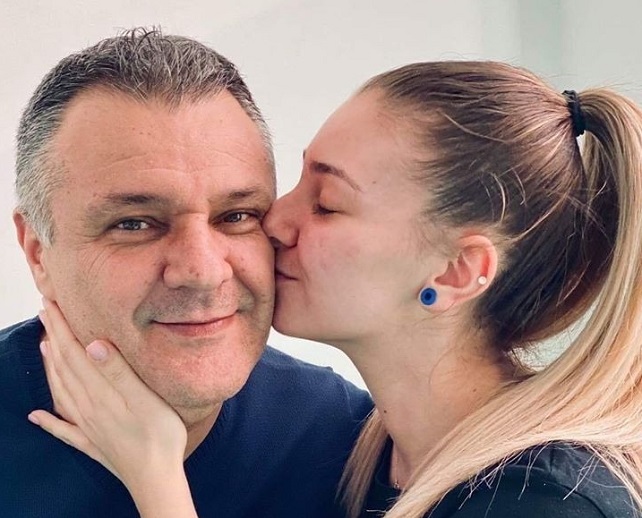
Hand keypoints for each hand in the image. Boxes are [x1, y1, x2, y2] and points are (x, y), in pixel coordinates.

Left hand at [30, 299, 187, 492]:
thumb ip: (118, 372)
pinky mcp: (92, 442)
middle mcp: (87, 407)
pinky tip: (36, 416)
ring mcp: (87, 426)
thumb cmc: (159, 435)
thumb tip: (92, 344)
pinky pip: (62, 428)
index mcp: (100, 393)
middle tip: (44, 314)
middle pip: (64, 367)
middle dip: (53, 338)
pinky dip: (47, 419)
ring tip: (44, 347)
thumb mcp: (145, 399)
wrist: (156, 478)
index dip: (61, 328)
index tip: (52, 304)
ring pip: (60, 391)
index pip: (74, 354)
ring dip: (50, 367)